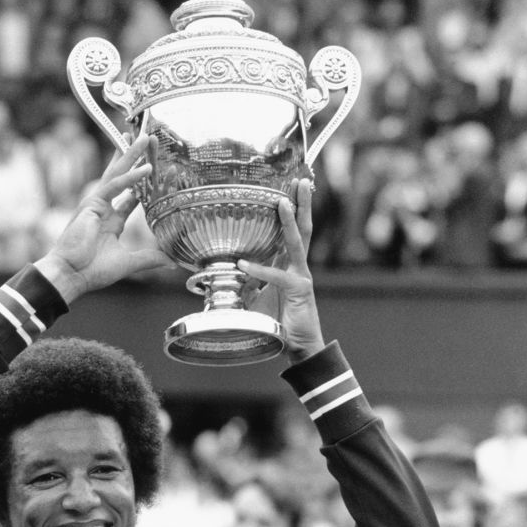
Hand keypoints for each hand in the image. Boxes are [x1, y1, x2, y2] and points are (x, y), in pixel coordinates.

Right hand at [35, 134, 171, 302]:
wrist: (71, 275)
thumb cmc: (93, 271)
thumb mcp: (129, 263)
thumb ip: (150, 259)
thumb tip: (173, 262)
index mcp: (112, 222)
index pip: (132, 197)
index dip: (146, 185)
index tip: (162, 173)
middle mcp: (105, 209)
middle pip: (123, 177)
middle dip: (134, 158)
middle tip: (147, 139)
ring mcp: (97, 203)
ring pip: (117, 173)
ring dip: (131, 154)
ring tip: (145, 138)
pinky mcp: (92, 204)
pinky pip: (115, 186)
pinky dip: (131, 177)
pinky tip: (146, 168)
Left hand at [237, 179, 324, 363]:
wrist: (300, 347)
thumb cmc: (279, 324)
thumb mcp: (255, 300)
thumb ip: (244, 285)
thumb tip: (225, 275)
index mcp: (289, 266)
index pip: (290, 233)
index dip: (289, 213)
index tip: (285, 191)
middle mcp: (297, 267)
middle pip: (301, 228)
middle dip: (301, 203)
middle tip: (300, 179)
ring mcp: (301, 277)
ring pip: (297, 242)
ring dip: (291, 221)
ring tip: (285, 200)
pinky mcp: (299, 291)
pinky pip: (277, 277)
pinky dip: (259, 271)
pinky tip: (243, 264)